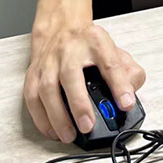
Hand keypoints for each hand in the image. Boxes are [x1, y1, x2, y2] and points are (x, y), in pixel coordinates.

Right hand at [24, 21, 145, 142]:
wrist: (61, 27)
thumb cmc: (88, 45)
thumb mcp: (114, 50)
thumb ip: (129, 72)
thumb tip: (129, 96)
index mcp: (96, 42)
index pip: (111, 63)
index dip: (120, 85)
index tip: (126, 104)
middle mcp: (70, 49)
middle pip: (71, 74)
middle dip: (79, 104)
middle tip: (88, 126)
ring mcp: (49, 61)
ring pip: (47, 88)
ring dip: (57, 116)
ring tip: (70, 135)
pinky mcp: (33, 73)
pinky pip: (32, 98)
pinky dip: (41, 118)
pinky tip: (52, 130)